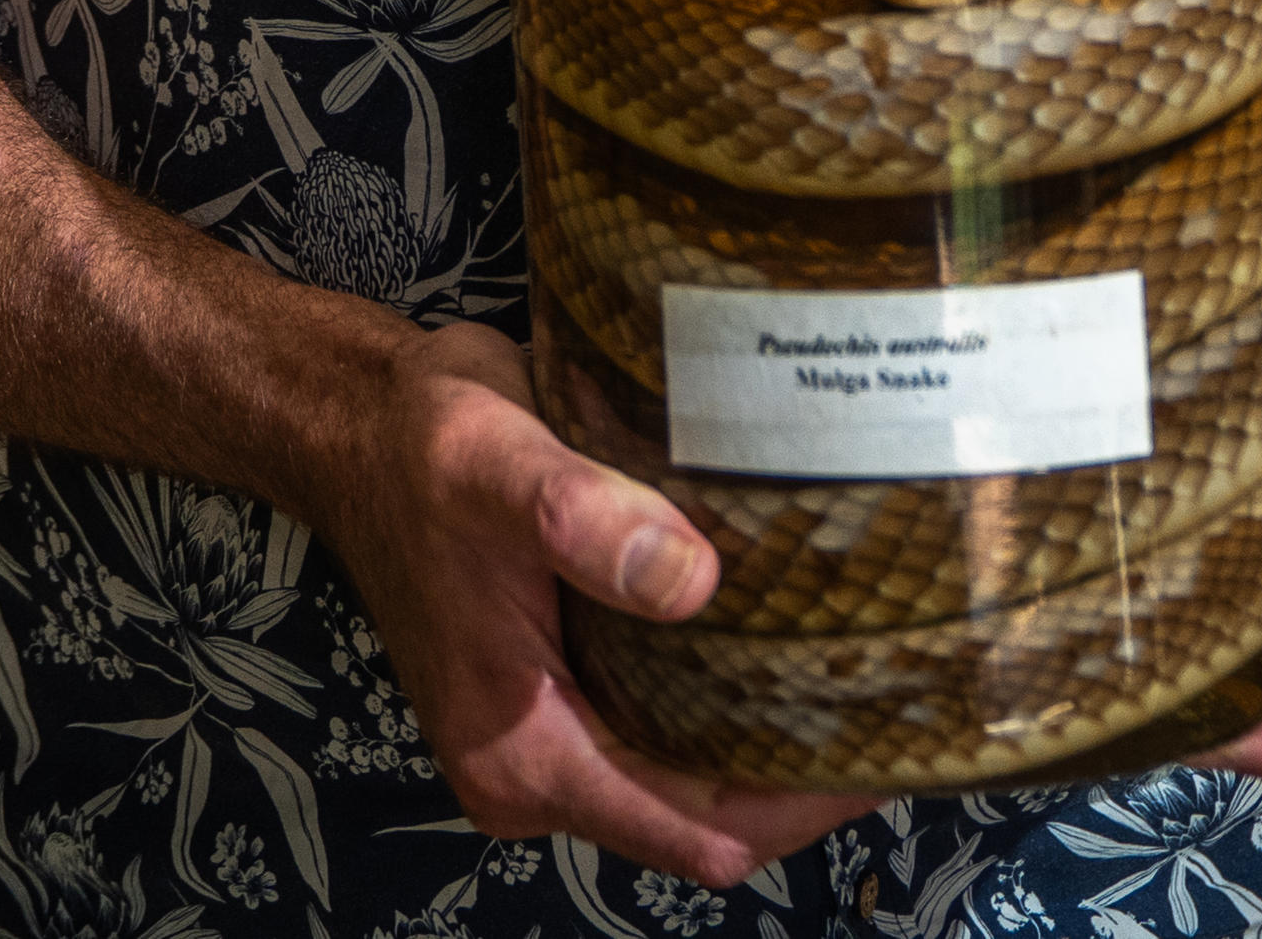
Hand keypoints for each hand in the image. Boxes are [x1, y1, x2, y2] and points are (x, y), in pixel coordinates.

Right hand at [311, 317, 873, 886]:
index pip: (701, 832)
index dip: (805, 806)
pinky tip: (794, 635)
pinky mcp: (565, 694)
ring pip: (696, 776)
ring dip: (776, 737)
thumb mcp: (492, 464)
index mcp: (523, 751)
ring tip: (870, 665)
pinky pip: (672, 728)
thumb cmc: (411, 448)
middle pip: (711, 816)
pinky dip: (736, 698)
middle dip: (810, 773)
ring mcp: (552, 734)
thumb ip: (582, 518)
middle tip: (909, 695)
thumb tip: (687, 578)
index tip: (892, 744)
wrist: (353, 428)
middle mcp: (536, 765)